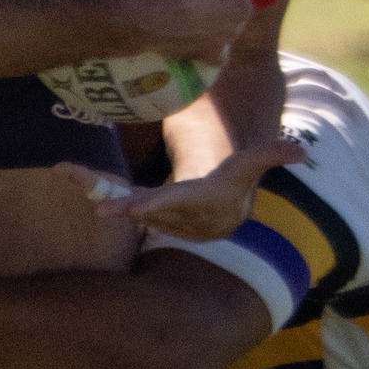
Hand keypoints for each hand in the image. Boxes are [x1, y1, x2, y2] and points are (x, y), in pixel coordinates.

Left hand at [57, 136, 306, 241]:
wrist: (219, 213)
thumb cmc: (234, 180)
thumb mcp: (250, 164)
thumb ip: (271, 155)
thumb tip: (303, 151)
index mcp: (197, 203)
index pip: (175, 203)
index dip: (155, 206)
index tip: (133, 210)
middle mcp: (173, 216)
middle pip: (138, 205)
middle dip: (110, 197)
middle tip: (78, 183)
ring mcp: (154, 217)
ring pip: (120, 202)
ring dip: (94, 188)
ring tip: (66, 171)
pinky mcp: (140, 212)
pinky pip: (112, 198)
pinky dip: (92, 187)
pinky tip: (67, 173)